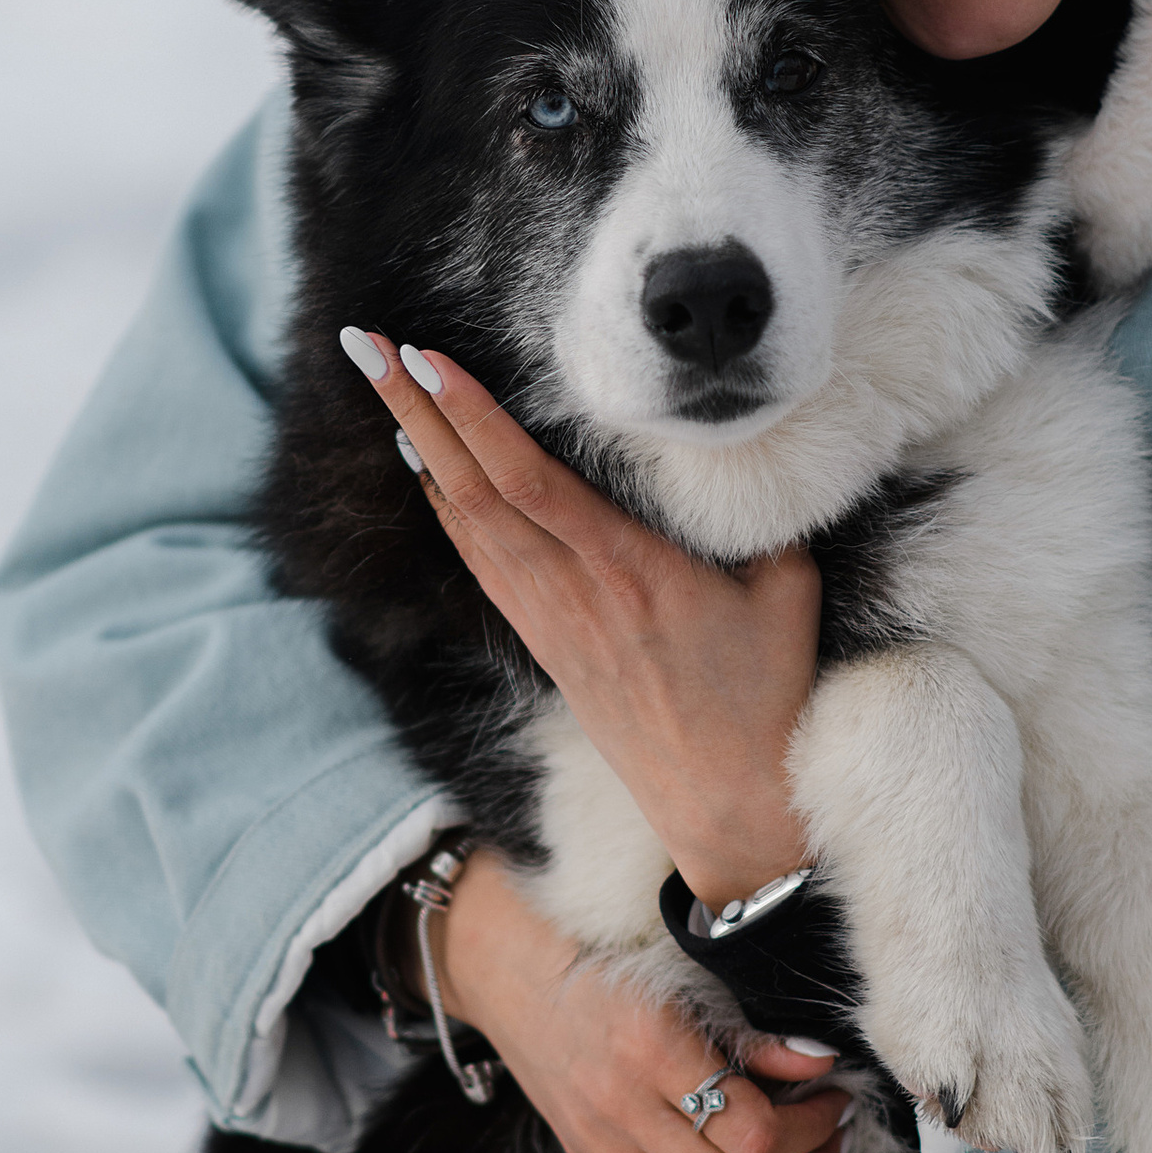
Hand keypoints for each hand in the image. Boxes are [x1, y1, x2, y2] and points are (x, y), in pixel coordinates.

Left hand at [344, 329, 818, 911]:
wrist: (725, 804)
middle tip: (363, 347)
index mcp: (627, 569)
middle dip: (414, 412)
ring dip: (422, 451)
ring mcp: (550, 621)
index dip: (470, 415)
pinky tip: (428, 473)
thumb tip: (762, 447)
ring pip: (466, 522)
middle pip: (471, 488)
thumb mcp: (788, 595)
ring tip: (383, 390)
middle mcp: (572, 591)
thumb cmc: (764, 697)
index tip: (426, 359)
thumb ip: (764, 518)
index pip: (527, 478)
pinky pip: (480, 562)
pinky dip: (447, 508)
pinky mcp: (545, 645)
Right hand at [435, 851, 849, 1152]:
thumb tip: (822, 1069)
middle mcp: (623, 1110)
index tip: (834, 1098)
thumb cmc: (607, 964)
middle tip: (831, 1141)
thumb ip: (753, 1035)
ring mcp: (602, 1150)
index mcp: (651, 1050)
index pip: (753, 1131)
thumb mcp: (684, 978)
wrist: (512, 976)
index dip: (813, 1126)